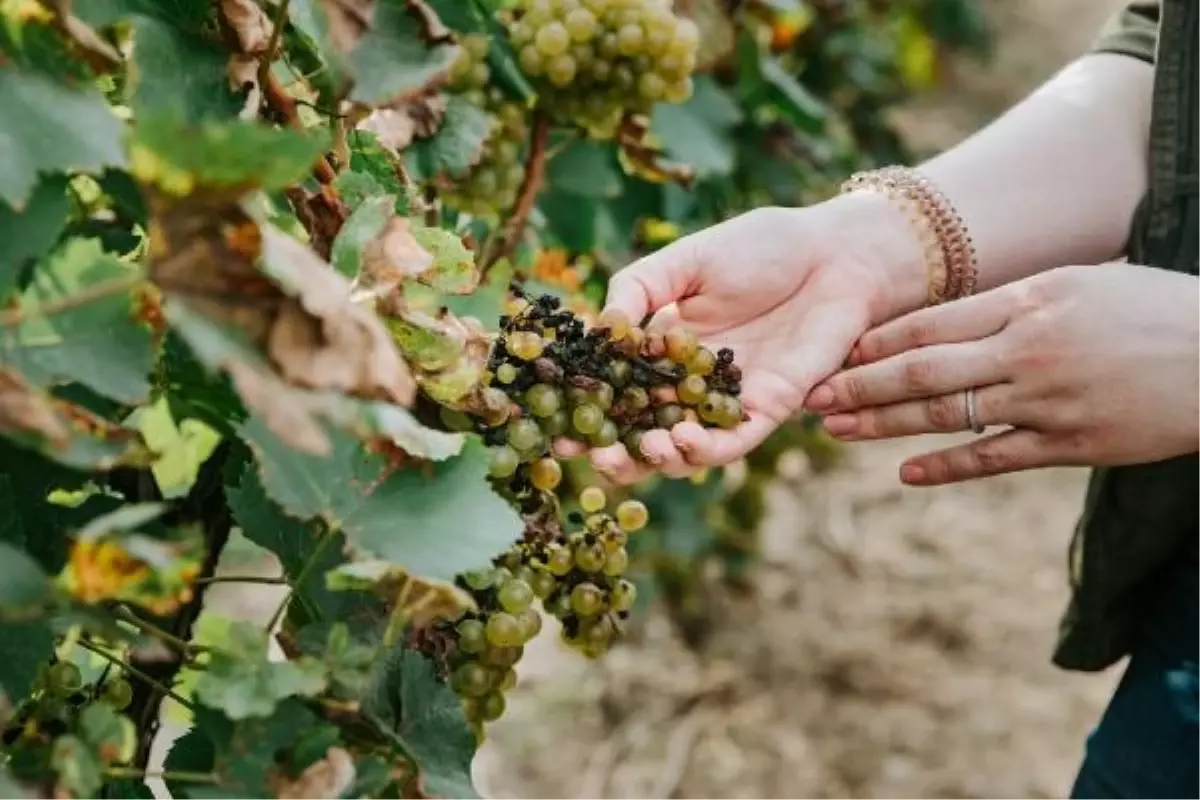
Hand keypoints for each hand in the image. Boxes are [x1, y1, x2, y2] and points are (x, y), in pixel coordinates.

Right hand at [556, 193, 929, 483]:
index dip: (584, 413)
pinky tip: (682, 442)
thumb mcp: (684, 261)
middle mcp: (691, 384)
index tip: (554, 428)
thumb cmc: (762, 248)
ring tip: (639, 450)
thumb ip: (638, 289)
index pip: (617, 390)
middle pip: (644, 432)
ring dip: (658, 460)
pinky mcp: (770, 407)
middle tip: (589, 458)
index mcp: (664, 348)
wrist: (836, 252)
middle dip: (614, 453)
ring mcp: (729, 400)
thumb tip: (598, 331)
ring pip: (686, 450)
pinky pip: (734, 441)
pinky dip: (706, 451)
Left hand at [805, 263, 1199, 484]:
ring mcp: (1048, 400)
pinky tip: (905, 471)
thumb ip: (1017, 301)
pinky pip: (995, 457)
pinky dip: (947, 465)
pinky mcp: (1072, 444)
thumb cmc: (1157, 310)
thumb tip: (955, 311)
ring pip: (948, 415)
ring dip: (884, 424)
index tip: (833, 352)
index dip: (875, 342)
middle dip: (859, 385)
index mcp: (1030, 301)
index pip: (932, 323)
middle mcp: (1029, 350)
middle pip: (923, 370)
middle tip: (809, 396)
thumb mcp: (1084, 283)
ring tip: (837, 431)